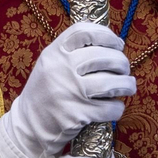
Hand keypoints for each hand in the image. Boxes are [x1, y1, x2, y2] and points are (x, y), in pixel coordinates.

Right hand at [2, 23, 133, 157]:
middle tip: (124, 69)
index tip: (117, 44)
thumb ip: (72, 51)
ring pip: (111, 83)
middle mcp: (61, 69)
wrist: (29, 126)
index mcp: (54, 53)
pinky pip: (109, 108)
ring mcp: (69, 92)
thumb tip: (111, 43)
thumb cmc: (46, 92)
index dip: (107, 35)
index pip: (84, 32)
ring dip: (126, 84)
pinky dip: (117, 108)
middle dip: (121, 62)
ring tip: (128, 86)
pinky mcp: (78, 115)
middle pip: (103, 57)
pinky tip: (115, 107)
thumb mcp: (50, 64)